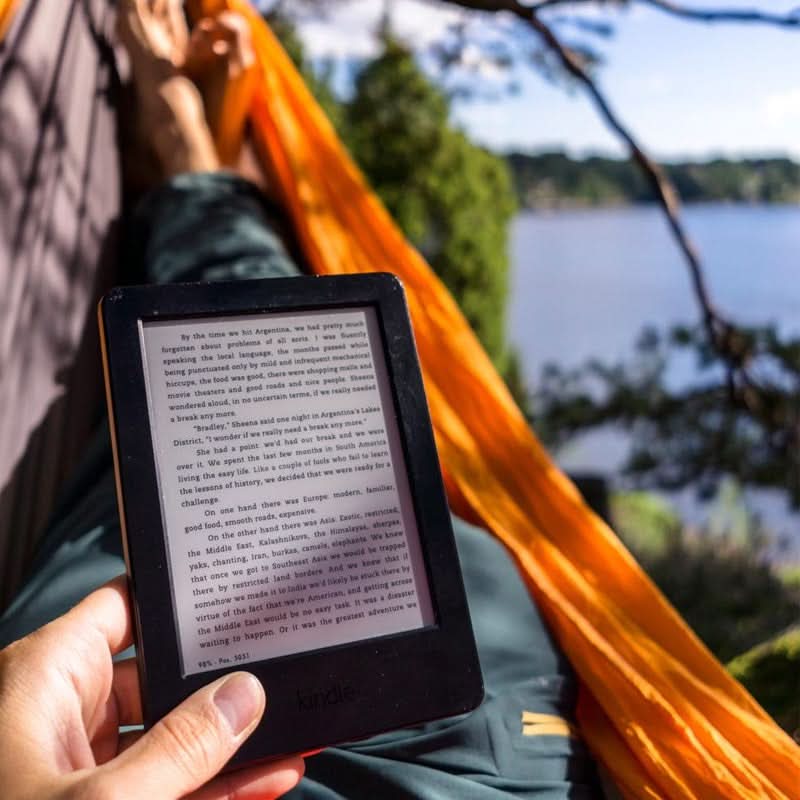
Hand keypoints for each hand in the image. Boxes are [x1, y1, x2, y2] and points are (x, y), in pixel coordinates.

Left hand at [0, 576, 302, 798]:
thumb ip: (181, 747)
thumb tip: (242, 699)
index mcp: (44, 681)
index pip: (123, 607)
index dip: (178, 600)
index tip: (237, 600)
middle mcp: (58, 715)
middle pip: (157, 677)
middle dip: (220, 684)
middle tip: (279, 680)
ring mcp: (76, 769)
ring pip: (167, 737)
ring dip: (228, 743)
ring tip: (288, 736)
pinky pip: (164, 782)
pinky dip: (211, 785)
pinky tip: (264, 780)